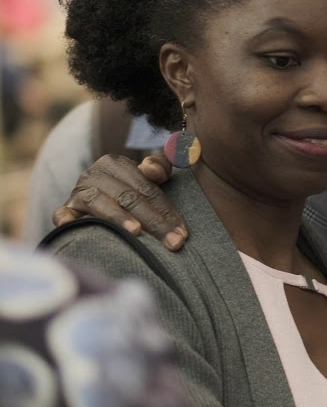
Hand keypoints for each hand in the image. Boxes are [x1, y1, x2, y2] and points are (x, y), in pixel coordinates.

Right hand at [51, 153, 185, 250]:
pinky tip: (71, 225)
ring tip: (136, 233)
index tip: (183, 233)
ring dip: (118, 218)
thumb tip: (151, 167)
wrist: (100, 196)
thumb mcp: (149, 177)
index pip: (147, 188)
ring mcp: (78, 192)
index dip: (167, 210)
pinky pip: (63, 213)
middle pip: (129, 198)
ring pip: (100, 203)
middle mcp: (95, 174)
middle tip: (173, 243)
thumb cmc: (131, 190)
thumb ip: (161, 167)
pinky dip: (66, 218)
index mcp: (116, 164)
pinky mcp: (66, 209)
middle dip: (154, 222)